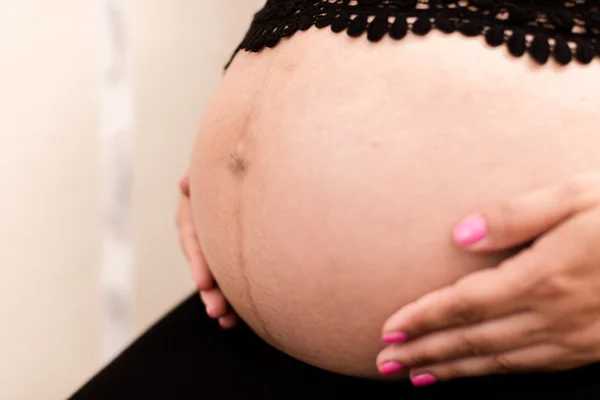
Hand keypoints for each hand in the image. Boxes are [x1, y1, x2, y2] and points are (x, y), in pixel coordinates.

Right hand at [177, 172, 237, 328]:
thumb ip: (205, 181)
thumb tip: (185, 183)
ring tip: (226, 320)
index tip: (204, 282)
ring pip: (215, 274)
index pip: (193, 234)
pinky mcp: (232, 254)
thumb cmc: (242, 165)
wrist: (264, 165)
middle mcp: (203, 226)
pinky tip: (234, 321)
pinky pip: (230, 278)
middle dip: (210, 288)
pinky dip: (232, 300)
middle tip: (216, 310)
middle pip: (203, 260)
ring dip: (219, 299)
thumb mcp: (225, 170)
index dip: (198, 258)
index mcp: (195, 206)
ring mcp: (216, 242)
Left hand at [377, 171, 599, 385]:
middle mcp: (554, 314)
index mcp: (544, 276)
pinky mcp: (590, 348)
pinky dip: (491, 372)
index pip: (464, 303)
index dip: (422, 318)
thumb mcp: (576, 195)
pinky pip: (529, 366)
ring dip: (451, 369)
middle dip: (424, 352)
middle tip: (384, 363)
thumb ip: (516, 214)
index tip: (388, 329)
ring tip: (414, 375)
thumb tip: (460, 233)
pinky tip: (473, 372)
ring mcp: (575, 338)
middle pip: (471, 339)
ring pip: (497, 360)